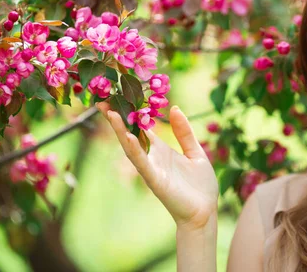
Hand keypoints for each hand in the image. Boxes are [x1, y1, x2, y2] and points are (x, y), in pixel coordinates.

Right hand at [96, 102, 218, 229]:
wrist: (205, 212)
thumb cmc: (200, 185)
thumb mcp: (195, 152)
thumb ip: (184, 132)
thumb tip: (175, 108)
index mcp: (161, 150)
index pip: (141, 127)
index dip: (130, 112)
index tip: (118, 95)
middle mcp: (152, 158)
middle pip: (130, 134)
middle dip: (116, 118)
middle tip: (101, 100)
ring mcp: (151, 169)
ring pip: (131, 147)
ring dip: (120, 130)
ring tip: (109, 112)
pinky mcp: (155, 180)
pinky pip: (142, 163)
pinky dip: (134, 150)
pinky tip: (128, 137)